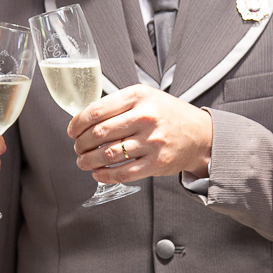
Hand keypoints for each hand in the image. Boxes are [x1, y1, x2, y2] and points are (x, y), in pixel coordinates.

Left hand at [68, 85, 211, 183]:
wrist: (200, 134)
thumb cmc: (167, 114)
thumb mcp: (145, 96)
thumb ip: (118, 104)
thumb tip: (84, 119)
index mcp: (138, 96)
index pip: (96, 111)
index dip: (78, 123)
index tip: (72, 130)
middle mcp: (145, 117)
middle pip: (99, 133)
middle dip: (81, 144)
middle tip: (77, 148)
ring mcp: (152, 141)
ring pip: (108, 154)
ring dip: (88, 161)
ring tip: (83, 162)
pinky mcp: (157, 163)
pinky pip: (123, 173)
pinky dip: (105, 175)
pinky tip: (98, 173)